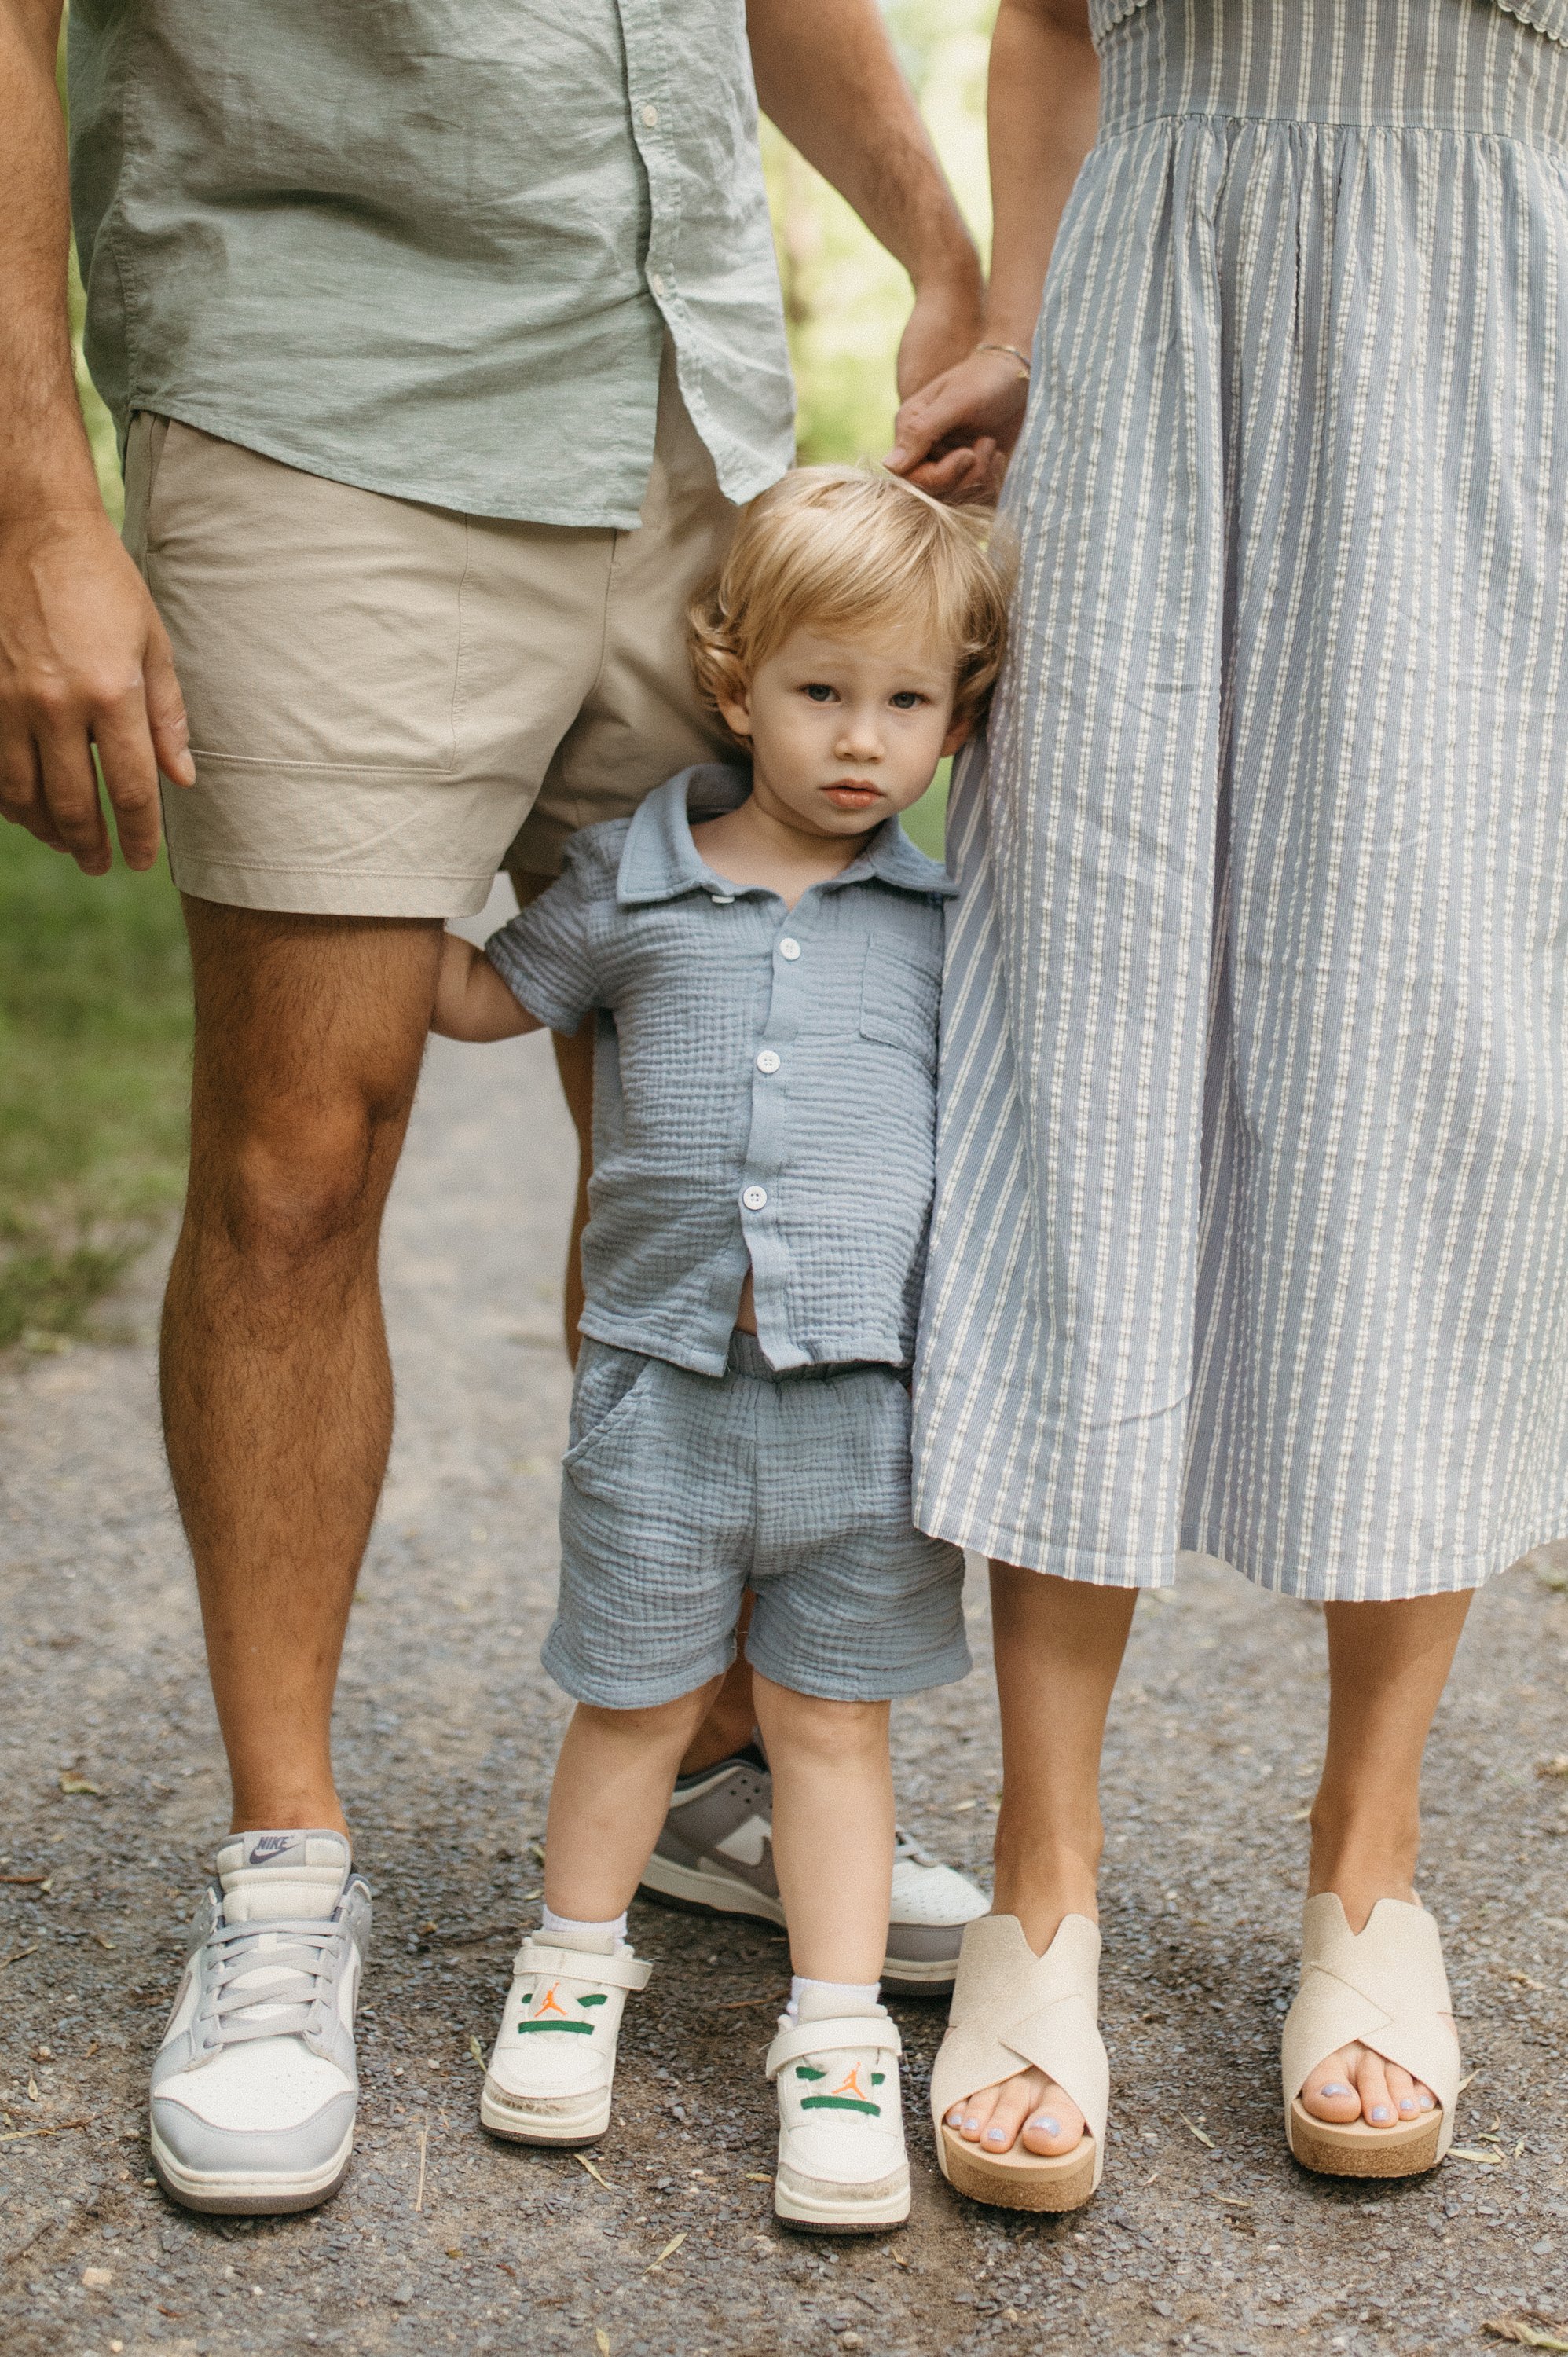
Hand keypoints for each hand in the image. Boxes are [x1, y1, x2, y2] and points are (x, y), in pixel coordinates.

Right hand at [0, 507, 192, 875]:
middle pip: (73, 804)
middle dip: (90, 844)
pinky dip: (7, 796)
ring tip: (65, 842)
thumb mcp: (152, 643)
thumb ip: (167, 716)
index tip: (142, 859)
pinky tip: (24, 807)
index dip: (139, 834)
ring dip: (45, 829)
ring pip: (22, 793)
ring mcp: (10, 700)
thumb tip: (181, 779)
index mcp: (112, 694)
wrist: (30, 528)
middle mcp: (57, 705)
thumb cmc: (101, 581)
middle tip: (101, 865)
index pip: (132, 789)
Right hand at [884, 346, 1032, 503]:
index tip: (968, 455)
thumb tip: (889, 467)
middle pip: (935, 492)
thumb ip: (921, 431)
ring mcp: (947, 464)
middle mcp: (924, 452)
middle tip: (986, 443)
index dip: (940, 476)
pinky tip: (997, 456)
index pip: (910, 477)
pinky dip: (991, 480)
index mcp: (910, 431)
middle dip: (966, 475)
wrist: (1015, 377)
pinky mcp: (969, 473)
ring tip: (991, 444)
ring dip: (981, 475)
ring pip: (957, 497)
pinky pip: (976, 497)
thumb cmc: (984, 380)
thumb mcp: (955, 401)